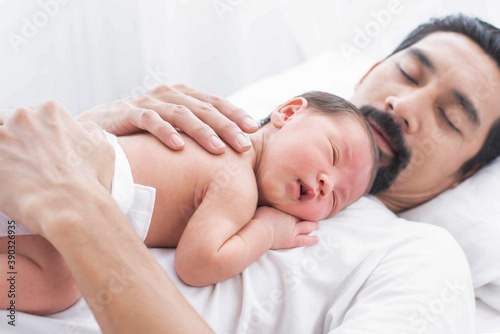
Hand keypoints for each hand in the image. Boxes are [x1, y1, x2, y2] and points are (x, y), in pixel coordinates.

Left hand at [0, 101, 114, 233]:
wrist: (71, 206)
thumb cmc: (89, 180)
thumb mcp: (102, 148)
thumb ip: (88, 131)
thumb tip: (81, 128)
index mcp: (51, 111)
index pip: (32, 115)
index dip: (34, 135)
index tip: (37, 152)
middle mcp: (24, 117)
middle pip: (8, 121)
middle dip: (14, 141)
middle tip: (24, 163)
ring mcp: (2, 136)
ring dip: (3, 153)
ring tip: (13, 172)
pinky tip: (7, 180)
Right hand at [76, 84, 258, 153]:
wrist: (98, 128)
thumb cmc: (142, 132)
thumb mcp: (172, 127)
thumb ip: (195, 130)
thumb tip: (230, 146)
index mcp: (182, 95)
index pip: (214, 102)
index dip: (235, 114)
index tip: (253, 130)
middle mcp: (168, 94)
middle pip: (203, 108)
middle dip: (226, 126)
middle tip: (244, 145)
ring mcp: (148, 102)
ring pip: (181, 113)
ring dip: (202, 131)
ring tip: (218, 149)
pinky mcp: (128, 113)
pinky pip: (150, 121)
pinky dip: (166, 132)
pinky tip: (179, 147)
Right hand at [253, 206, 319, 249]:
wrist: (260, 232)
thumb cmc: (258, 218)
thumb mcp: (263, 207)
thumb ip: (269, 205)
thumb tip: (268, 199)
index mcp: (285, 211)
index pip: (296, 208)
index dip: (300, 207)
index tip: (303, 205)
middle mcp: (291, 219)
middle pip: (302, 216)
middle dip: (308, 215)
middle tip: (313, 214)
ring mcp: (293, 230)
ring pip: (307, 227)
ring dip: (313, 226)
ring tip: (317, 225)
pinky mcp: (291, 241)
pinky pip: (304, 240)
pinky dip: (312, 240)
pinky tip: (317, 239)